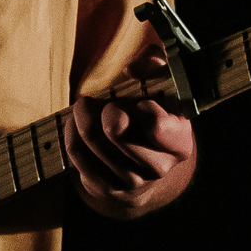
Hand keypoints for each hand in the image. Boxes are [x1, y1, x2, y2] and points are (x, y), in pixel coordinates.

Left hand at [67, 48, 198, 220]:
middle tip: (105, 102)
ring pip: (91, 139)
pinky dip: (71, 131)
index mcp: (179, 142)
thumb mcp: (162, 83)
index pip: (156, 124)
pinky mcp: (105, 187)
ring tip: (86, 107)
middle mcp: (159, 167)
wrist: (142, 160)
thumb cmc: (151, 112)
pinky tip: (77, 122)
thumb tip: (135, 68)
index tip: (139, 101)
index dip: (141, 107)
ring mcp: (131, 181)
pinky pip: (76, 152)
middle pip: (116, 130)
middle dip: (103, 107)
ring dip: (82, 115)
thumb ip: (155, 64)